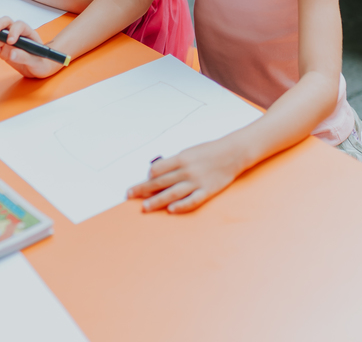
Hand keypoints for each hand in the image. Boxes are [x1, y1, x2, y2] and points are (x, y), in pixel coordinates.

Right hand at [0, 16, 64, 79]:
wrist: (39, 69)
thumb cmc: (42, 63)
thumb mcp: (37, 62)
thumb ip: (25, 57)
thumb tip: (12, 54)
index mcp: (28, 33)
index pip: (20, 26)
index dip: (14, 31)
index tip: (10, 41)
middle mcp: (16, 34)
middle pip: (5, 23)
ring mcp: (8, 41)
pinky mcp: (2, 49)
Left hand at [126, 137, 243, 213]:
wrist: (232, 153)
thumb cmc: (209, 152)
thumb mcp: (189, 152)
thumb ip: (175, 162)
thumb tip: (158, 173)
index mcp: (181, 158)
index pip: (157, 169)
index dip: (148, 176)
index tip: (142, 182)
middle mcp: (186, 170)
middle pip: (160, 182)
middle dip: (143, 189)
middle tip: (130, 196)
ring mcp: (197, 181)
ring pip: (172, 193)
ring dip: (157, 200)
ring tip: (145, 207)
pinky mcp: (207, 191)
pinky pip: (192, 200)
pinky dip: (181, 205)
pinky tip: (171, 210)